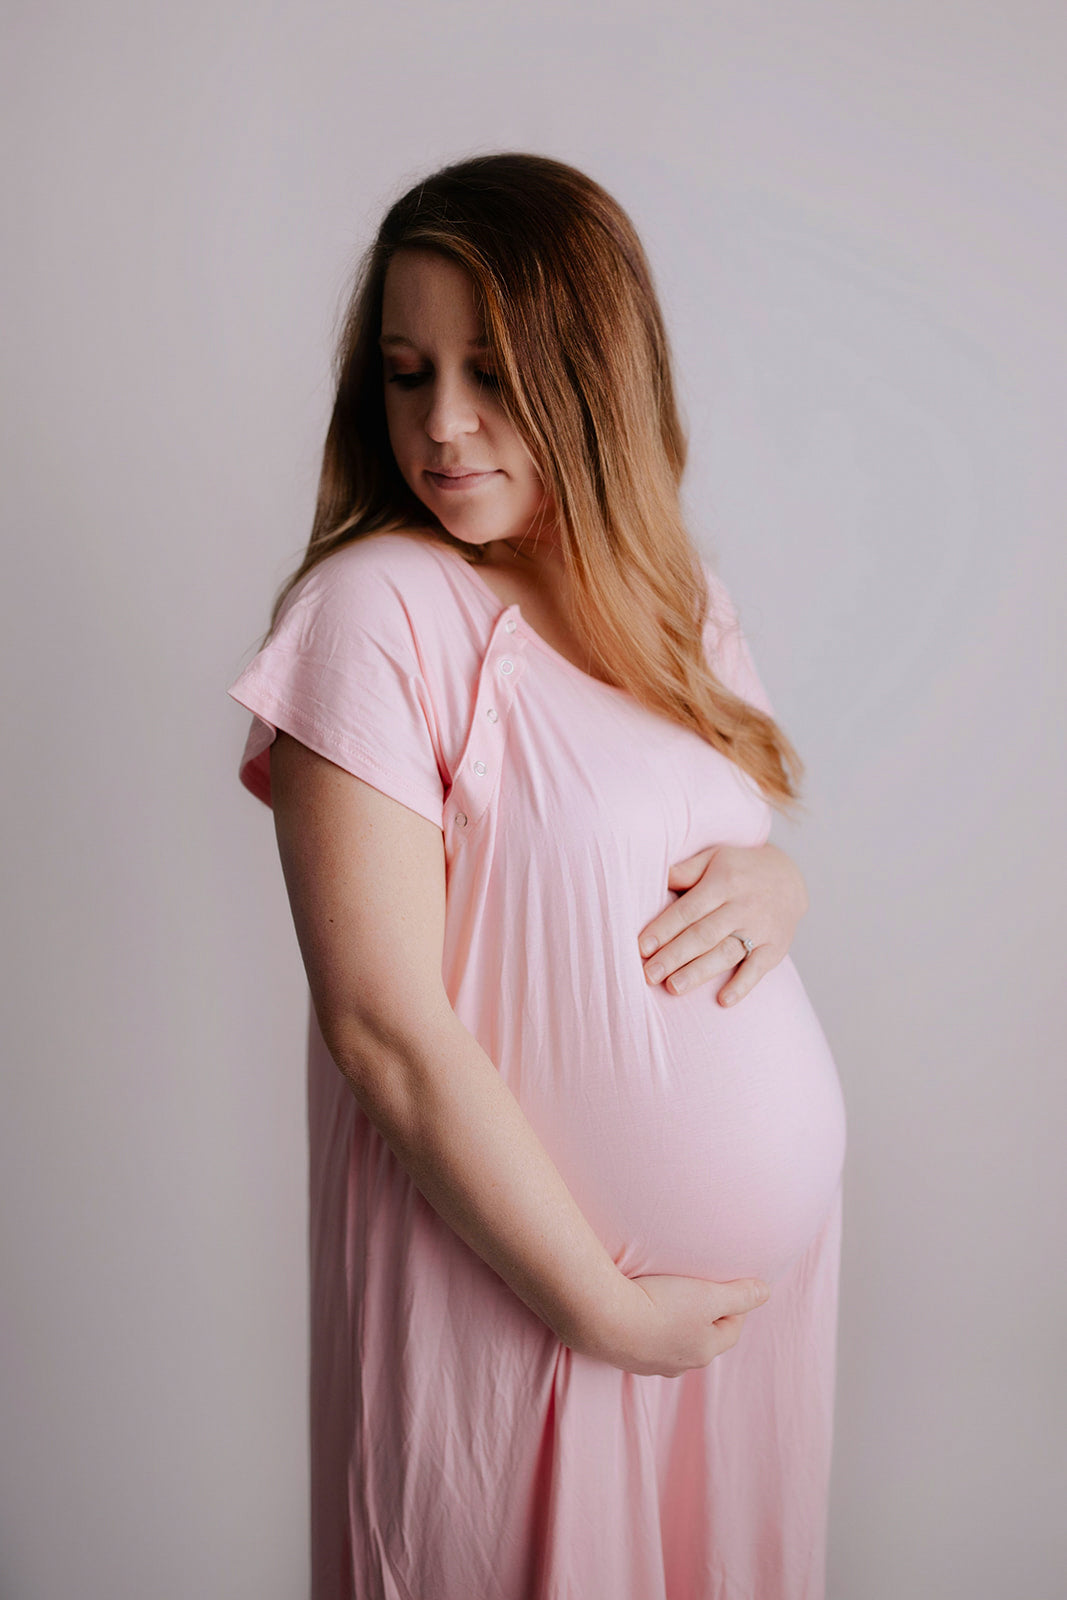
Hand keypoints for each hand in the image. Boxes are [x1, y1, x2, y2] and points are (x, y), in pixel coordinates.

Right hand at [582, 1270, 771, 1377]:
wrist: (605, 1319)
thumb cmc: (661, 1305)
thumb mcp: (708, 1295)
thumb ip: (741, 1294)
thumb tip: (765, 1291)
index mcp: (704, 1351)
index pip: (731, 1329)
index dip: (734, 1305)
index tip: (726, 1284)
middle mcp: (679, 1364)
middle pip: (702, 1338)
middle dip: (704, 1316)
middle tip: (697, 1289)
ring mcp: (649, 1363)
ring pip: (672, 1341)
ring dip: (674, 1322)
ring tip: (666, 1296)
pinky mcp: (623, 1355)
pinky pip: (644, 1340)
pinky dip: (647, 1325)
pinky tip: (637, 1308)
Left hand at [637, 842, 807, 1006]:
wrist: (791, 878)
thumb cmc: (739, 869)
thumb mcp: (715, 857)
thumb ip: (687, 870)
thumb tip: (656, 878)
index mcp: (724, 881)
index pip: (689, 909)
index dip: (664, 929)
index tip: (641, 948)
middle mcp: (743, 905)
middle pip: (704, 934)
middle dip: (674, 956)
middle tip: (649, 975)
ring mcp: (762, 928)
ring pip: (726, 953)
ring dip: (699, 972)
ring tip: (673, 987)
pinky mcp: (776, 948)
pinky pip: (758, 969)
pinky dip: (742, 985)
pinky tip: (723, 1000)